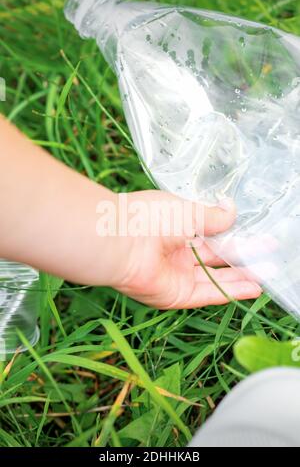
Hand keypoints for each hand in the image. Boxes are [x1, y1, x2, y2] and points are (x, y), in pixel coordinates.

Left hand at [109, 190, 261, 308]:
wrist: (120, 240)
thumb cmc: (149, 217)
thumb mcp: (187, 211)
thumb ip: (212, 216)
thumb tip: (231, 210)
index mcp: (177, 227)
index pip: (212, 233)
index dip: (236, 234)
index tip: (259, 235)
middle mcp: (177, 251)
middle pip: (216, 257)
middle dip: (243, 257)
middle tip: (269, 257)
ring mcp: (177, 274)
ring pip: (215, 277)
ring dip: (240, 277)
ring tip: (267, 275)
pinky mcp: (176, 294)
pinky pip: (208, 293)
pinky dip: (230, 292)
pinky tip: (252, 289)